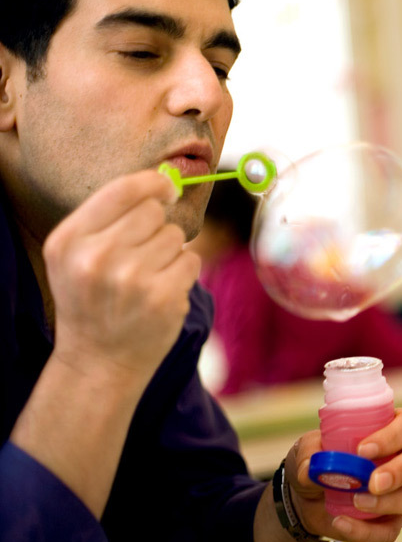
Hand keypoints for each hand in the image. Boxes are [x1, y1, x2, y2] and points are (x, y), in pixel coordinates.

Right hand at [44, 170, 197, 388]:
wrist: (99, 361)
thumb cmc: (92, 301)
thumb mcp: (76, 256)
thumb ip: (109, 216)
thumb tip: (164, 180)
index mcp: (69, 241)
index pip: (122, 190)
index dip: (152, 183)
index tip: (166, 188)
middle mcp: (96, 257)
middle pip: (153, 211)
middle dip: (155, 227)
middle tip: (141, 256)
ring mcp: (131, 279)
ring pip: (175, 235)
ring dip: (169, 253)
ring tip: (147, 278)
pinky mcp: (163, 297)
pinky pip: (192, 259)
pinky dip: (183, 272)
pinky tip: (162, 291)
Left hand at [287, 408, 401, 541]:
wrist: (305, 499)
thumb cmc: (315, 463)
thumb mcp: (305, 452)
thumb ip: (308, 455)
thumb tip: (312, 471)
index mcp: (390, 430)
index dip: (395, 435)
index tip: (363, 450)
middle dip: (399, 472)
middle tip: (372, 482)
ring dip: (393, 502)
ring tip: (358, 502)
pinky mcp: (392, 520)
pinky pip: (391, 530)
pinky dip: (366, 530)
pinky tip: (340, 522)